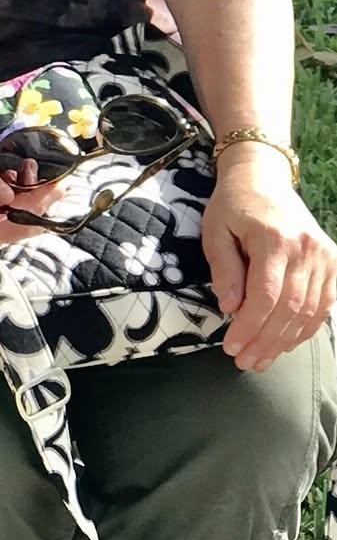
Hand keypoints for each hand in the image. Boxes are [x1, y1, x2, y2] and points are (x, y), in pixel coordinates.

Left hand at [202, 146, 336, 372]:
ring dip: (285, 341)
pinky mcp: (333, 262)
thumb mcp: (215, 229)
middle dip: (265, 340)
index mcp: (274, 239)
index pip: (266, 295)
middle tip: (244, 361)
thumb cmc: (232, 204)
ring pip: (309, 311)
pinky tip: (285, 343)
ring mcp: (325, 257)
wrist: (262, 178)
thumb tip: (230, 308)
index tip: (231, 346)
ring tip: (261, 359)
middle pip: (289, 308)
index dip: (250, 326)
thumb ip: (223, 268)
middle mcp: (307, 250)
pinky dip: (305, 328)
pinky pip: (323, 304)